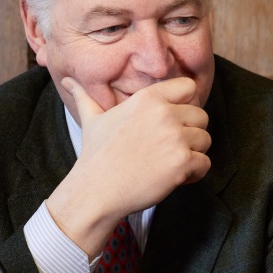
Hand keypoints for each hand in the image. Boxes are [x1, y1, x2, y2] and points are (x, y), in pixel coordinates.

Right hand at [46, 77, 211, 255]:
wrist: (97, 191)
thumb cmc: (96, 156)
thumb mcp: (91, 119)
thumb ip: (85, 97)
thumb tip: (68, 81)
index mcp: (148, 99)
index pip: (188, 86)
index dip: (185, 104)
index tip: (174, 121)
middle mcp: (164, 114)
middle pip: (201, 116)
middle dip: (190, 133)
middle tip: (168, 149)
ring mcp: (175, 138)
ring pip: (205, 140)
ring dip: (193, 154)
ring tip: (169, 164)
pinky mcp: (183, 162)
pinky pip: (205, 164)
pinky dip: (193, 174)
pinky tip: (173, 178)